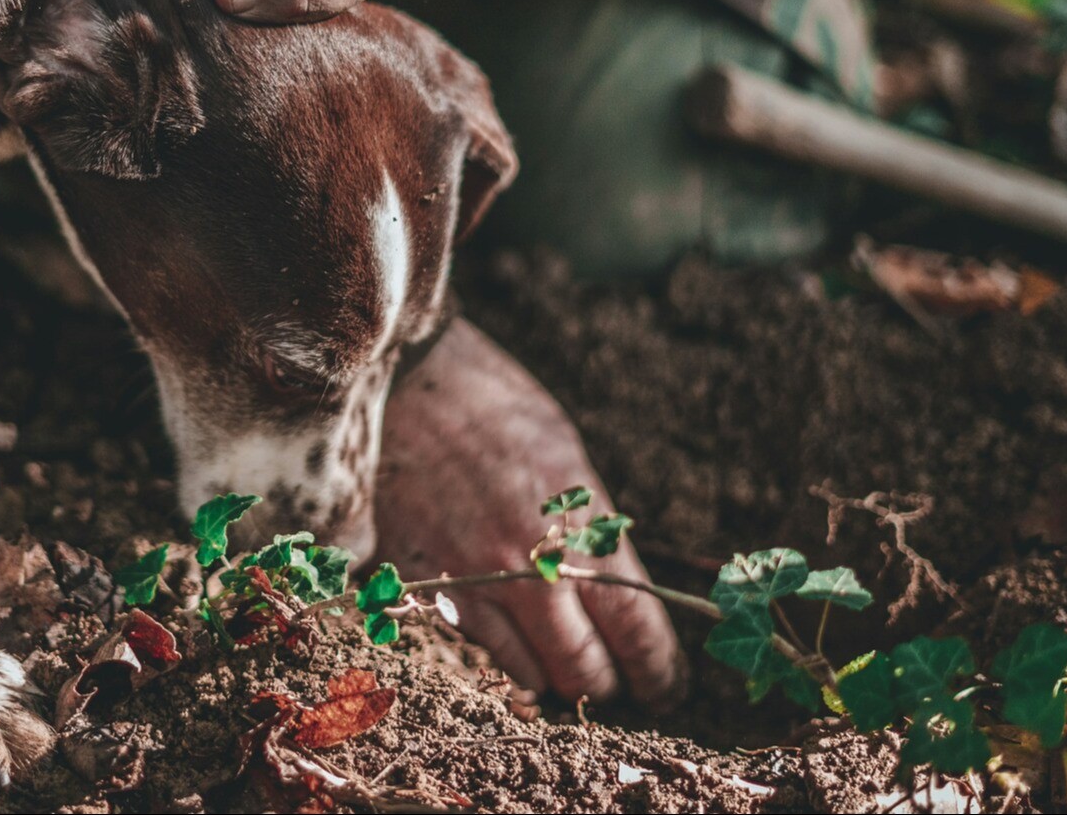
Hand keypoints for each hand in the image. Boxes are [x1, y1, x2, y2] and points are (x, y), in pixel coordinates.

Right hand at [376, 320, 686, 707]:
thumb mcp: (565, 458)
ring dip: (554, 678)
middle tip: (619, 684)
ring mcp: (474, 581)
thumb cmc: (492, 406)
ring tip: (563, 665)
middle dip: (608, 684)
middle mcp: (530, 566)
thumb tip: (619, 593)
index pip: (635, 630)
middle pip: (584, 669)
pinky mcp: (426, 586)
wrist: (401, 380)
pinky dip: (502, 656)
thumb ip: (591, 531)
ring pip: (530, 675)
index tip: (665, 686)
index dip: (657, 670)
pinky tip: (513, 638)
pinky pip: (476, 649)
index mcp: (579, 526)